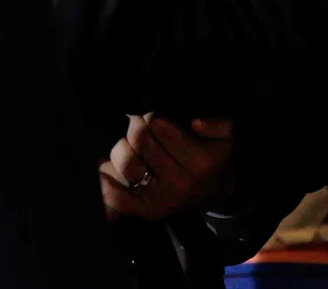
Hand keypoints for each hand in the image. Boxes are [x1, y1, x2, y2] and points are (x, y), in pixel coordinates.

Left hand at [99, 113, 233, 222]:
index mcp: (199, 162)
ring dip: (124, 147)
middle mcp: (179, 183)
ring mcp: (161, 199)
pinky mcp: (148, 211)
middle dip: (139, 126)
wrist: (214, 191)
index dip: (155, 115)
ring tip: (133, 143)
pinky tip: (102, 171)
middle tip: (144, 125)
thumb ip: (218, 123)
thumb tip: (197, 122)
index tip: (158, 115)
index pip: (160, 126)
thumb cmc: (213, 154)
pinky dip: (107, 186)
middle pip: (140, 139)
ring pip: (126, 162)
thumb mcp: (225, 135)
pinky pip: (119, 200)